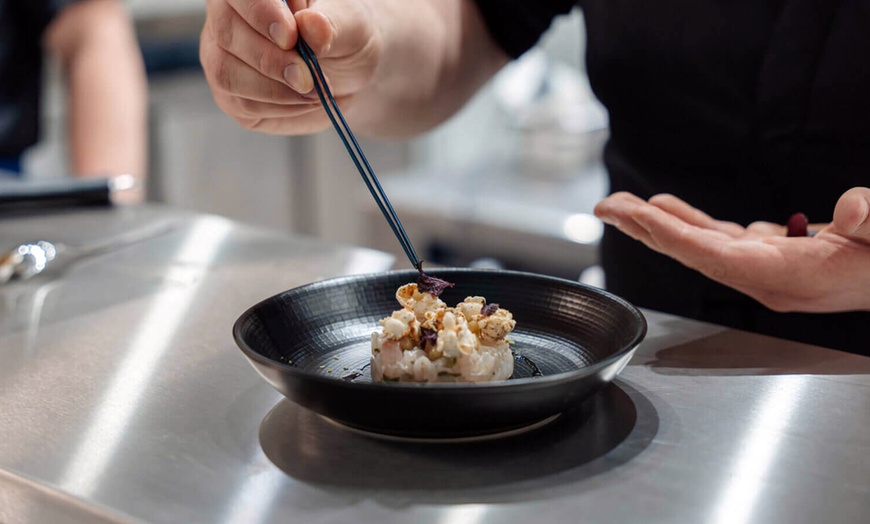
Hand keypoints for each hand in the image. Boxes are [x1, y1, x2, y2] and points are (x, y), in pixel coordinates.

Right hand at [199, 0, 380, 134]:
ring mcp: (222, 56)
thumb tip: (311, 26)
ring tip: (314, 90)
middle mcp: (228, 18)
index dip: (260, 13)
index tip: (290, 37)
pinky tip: (303, 101)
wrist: (348, 74)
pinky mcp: (231, 95)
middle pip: (225, 34)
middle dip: (271, 61)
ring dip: (277, 90)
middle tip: (308, 77)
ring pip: (228, 74)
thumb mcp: (351, 25)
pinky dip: (282, 107)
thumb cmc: (343, 37)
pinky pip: (244, 104)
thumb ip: (332, 24)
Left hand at [594, 188, 869, 312]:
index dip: (673, 235)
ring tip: (626, 206)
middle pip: (693, 252)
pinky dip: (693, 224)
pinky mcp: (773, 258)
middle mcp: (767, 277)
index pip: (716, 256)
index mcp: (789, 276)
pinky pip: (721, 241)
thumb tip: (849, 211)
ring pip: (701, 245)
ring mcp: (767, 269)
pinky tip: (671, 211)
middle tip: (606, 207)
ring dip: (661, 224)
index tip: (637, 216)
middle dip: (647, 230)